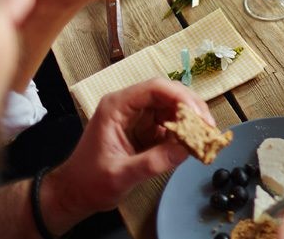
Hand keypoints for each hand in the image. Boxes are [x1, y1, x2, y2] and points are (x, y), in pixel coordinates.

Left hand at [42, 79, 212, 232]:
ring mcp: (137, 117)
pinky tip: (192, 144)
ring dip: (190, 120)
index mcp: (117, 107)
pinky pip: (169, 123)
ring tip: (205, 137)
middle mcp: (128, 105)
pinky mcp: (144, 129)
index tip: (199, 115)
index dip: (180, 97)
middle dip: (191, 108)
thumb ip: (152, 162)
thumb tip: (186, 150)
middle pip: (168, 94)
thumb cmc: (89, 183)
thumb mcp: (120, 175)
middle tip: (209, 127)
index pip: (154, 88)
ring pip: (172, 107)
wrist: (74, 194)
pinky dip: (183, 132)